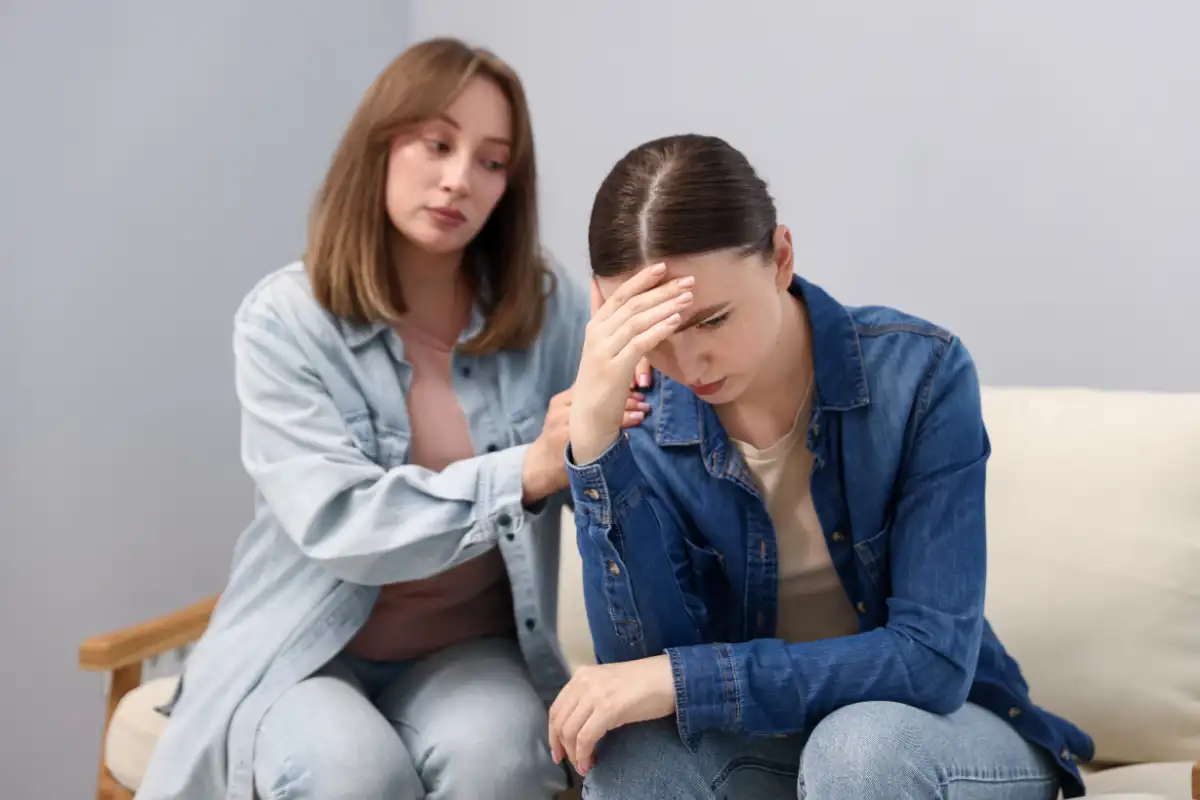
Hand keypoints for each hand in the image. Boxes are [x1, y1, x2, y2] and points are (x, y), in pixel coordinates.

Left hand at [522, 387, 649, 504]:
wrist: (538, 465)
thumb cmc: (563, 471)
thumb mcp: (587, 464)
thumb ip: (604, 450)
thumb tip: (628, 433)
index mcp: (569, 434)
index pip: (603, 420)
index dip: (625, 417)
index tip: (642, 416)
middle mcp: (563, 416)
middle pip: (599, 402)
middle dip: (624, 402)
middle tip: (644, 405)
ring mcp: (559, 406)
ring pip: (593, 393)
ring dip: (615, 393)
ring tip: (635, 396)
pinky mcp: (558, 401)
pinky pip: (583, 390)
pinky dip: (601, 390)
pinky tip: (617, 389)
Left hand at [548, 656, 675, 774]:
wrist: (670, 677)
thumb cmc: (645, 684)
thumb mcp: (608, 686)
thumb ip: (590, 699)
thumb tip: (578, 726)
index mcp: (582, 676)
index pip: (556, 708)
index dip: (553, 734)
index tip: (558, 751)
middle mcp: (584, 682)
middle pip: (560, 722)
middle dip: (562, 747)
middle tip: (571, 762)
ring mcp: (595, 694)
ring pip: (570, 732)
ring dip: (574, 754)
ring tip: (584, 765)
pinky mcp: (608, 708)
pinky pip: (586, 738)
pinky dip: (584, 754)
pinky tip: (590, 762)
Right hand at [569, 264, 693, 463]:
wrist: (588, 418)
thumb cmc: (600, 382)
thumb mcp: (600, 346)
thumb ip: (603, 317)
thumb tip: (596, 285)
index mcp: (595, 326)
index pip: (619, 295)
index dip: (641, 279)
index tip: (663, 267)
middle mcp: (597, 334)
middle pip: (632, 304)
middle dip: (661, 290)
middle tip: (687, 280)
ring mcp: (604, 351)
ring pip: (637, 321)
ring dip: (664, 307)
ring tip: (687, 298)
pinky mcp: (614, 369)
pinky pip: (639, 344)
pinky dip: (657, 330)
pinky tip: (674, 322)